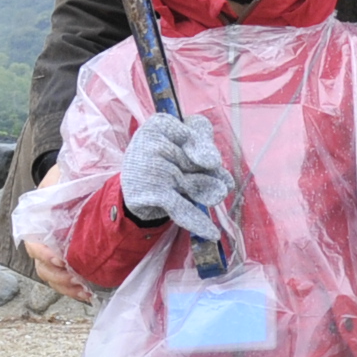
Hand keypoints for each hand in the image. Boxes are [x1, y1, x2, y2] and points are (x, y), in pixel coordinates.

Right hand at [25, 162, 90, 301]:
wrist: (84, 178)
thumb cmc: (73, 174)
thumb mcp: (65, 172)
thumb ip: (57, 180)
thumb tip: (56, 188)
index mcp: (38, 220)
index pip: (33, 243)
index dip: (44, 254)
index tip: (61, 260)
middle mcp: (43, 238)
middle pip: (42, 266)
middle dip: (58, 277)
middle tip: (77, 281)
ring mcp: (55, 250)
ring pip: (52, 276)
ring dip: (66, 286)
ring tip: (84, 290)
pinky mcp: (70, 257)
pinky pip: (66, 278)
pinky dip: (74, 288)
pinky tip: (88, 292)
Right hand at [116, 113, 229, 238]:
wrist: (134, 190)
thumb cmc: (164, 160)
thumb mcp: (181, 142)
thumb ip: (202, 141)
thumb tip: (212, 162)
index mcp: (158, 124)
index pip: (197, 128)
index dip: (207, 143)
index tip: (208, 157)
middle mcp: (150, 142)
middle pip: (198, 159)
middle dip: (211, 171)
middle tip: (221, 180)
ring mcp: (151, 169)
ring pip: (195, 182)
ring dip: (210, 191)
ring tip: (218, 194)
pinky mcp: (152, 194)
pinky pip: (180, 208)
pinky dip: (198, 222)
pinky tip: (212, 233)